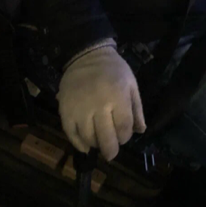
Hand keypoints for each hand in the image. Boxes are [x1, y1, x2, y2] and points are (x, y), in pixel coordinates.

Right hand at [57, 41, 145, 160]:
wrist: (86, 54)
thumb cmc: (113, 69)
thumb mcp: (131, 83)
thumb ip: (137, 108)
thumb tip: (141, 131)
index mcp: (117, 96)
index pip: (124, 128)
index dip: (125, 137)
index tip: (124, 136)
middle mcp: (98, 105)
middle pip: (106, 139)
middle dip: (112, 150)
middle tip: (112, 151)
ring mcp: (80, 109)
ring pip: (89, 139)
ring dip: (96, 145)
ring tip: (99, 141)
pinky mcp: (65, 110)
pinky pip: (71, 134)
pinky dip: (78, 144)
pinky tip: (85, 146)